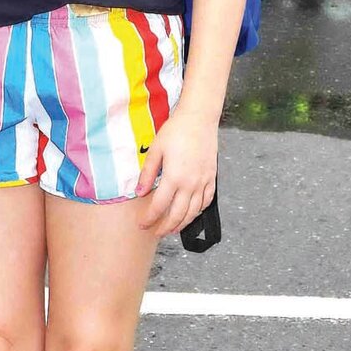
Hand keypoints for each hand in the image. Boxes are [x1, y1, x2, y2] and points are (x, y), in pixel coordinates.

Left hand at [135, 109, 217, 237]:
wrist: (200, 118)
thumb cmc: (176, 130)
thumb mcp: (155, 150)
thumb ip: (147, 174)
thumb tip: (139, 192)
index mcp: (174, 178)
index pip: (159, 206)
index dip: (149, 218)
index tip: (142, 224)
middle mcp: (191, 184)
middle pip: (177, 215)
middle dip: (165, 227)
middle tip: (155, 232)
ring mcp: (203, 182)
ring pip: (193, 211)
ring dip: (182, 223)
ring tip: (172, 229)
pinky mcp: (212, 177)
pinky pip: (206, 200)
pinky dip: (198, 211)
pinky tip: (191, 213)